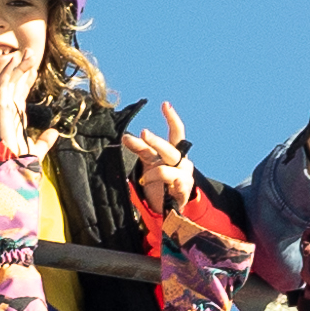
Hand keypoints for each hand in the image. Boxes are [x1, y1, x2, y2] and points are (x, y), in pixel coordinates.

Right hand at [0, 40, 42, 159]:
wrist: (11, 173)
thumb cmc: (18, 164)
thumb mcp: (36, 150)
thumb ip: (44, 141)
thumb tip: (54, 132)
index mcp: (15, 118)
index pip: (20, 93)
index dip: (27, 79)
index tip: (34, 67)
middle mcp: (7, 112)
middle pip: (14, 84)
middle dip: (22, 68)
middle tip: (30, 51)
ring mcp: (2, 110)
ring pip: (8, 82)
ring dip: (17, 66)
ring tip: (27, 52)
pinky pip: (2, 88)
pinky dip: (7, 73)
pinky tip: (14, 62)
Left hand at [119, 103, 197, 218]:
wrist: (170, 205)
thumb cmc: (160, 178)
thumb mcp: (149, 161)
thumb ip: (140, 148)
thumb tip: (124, 136)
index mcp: (174, 151)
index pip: (176, 132)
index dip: (172, 118)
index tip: (165, 104)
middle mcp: (182, 162)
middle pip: (168, 149)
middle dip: (155, 141)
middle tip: (143, 132)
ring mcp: (184, 177)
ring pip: (165, 170)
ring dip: (151, 174)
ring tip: (144, 180)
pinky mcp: (183, 192)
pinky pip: (176, 187)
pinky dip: (173, 185)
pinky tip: (172, 184)